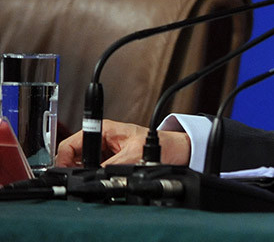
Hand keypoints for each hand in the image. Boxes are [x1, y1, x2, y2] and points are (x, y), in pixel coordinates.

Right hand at [55, 119, 190, 167]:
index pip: (72, 142)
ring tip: (94, 177)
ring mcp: (105, 150)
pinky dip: (95, 176)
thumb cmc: (160, 144)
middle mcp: (102, 138)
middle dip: (74, 167)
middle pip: (74, 154)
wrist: (175, 151)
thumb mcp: (134, 155)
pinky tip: (101, 179)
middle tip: (79, 177)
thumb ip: (113, 165)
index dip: (63, 157)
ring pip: (83, 164)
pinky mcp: (111, 160)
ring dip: (86, 172)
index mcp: (104, 129)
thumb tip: (96, 176)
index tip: (63, 171)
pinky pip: (95, 170)